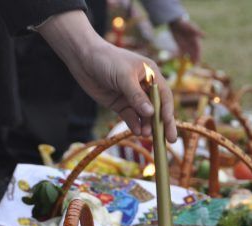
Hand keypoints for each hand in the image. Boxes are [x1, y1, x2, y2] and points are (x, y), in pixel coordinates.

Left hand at [38, 11, 176, 141]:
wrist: (83, 59)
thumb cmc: (107, 60)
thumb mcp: (124, 77)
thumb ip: (137, 96)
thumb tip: (151, 114)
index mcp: (150, 74)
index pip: (164, 96)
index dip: (167, 111)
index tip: (168, 124)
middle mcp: (144, 86)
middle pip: (157, 108)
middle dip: (162, 124)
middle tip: (169, 140)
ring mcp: (132, 97)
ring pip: (144, 115)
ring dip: (146, 125)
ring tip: (146, 135)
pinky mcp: (120, 105)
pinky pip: (131, 117)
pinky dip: (134, 125)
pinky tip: (137, 132)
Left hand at [169, 18, 203, 63]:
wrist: (175, 23)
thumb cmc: (184, 24)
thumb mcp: (190, 27)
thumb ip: (197, 32)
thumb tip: (205, 35)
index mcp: (196, 39)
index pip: (198, 50)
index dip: (199, 56)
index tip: (199, 62)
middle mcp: (192, 44)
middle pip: (194, 54)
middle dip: (195, 60)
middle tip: (194, 67)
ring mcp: (186, 45)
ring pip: (189, 55)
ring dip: (190, 61)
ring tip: (190, 68)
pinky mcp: (180, 46)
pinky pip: (182, 54)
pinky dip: (182, 59)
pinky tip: (182, 64)